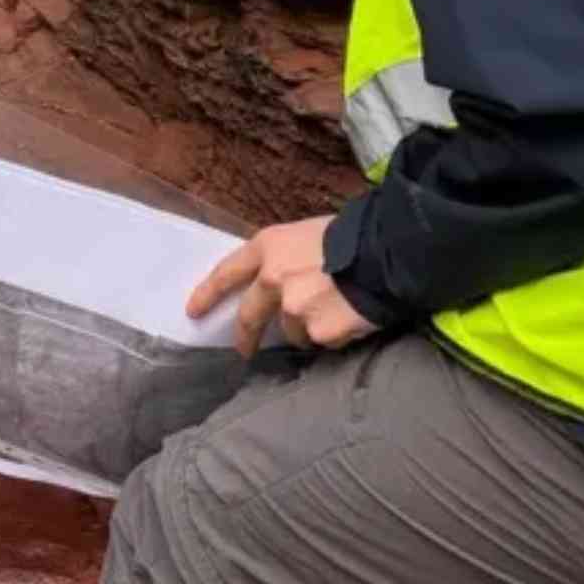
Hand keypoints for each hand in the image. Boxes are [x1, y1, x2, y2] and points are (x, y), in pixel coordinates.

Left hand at [188, 215, 377, 357]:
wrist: (391, 251)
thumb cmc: (355, 235)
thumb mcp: (309, 233)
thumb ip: (285, 259)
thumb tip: (278, 285)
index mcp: (268, 247)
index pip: (227, 273)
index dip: (208, 293)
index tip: (193, 311)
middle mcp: (273, 279)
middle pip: (249, 316)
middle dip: (244, 336)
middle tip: (244, 349)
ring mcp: (294, 309)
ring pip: (292, 331)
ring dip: (307, 327)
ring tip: (336, 309)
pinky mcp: (318, 331)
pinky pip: (322, 339)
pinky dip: (333, 334)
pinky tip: (351, 317)